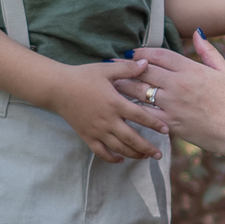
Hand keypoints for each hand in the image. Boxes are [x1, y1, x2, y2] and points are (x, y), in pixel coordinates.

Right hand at [49, 59, 169, 162]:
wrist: (58, 88)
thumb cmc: (82, 76)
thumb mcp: (106, 69)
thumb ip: (128, 69)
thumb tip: (147, 63)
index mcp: (115, 103)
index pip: (140, 117)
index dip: (155, 124)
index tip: (166, 130)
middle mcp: (107, 120)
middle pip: (131, 138)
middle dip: (147, 148)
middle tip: (159, 155)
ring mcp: (96, 130)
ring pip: (118, 148)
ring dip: (133, 154)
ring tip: (145, 157)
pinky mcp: (86, 136)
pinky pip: (100, 151)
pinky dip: (111, 158)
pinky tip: (120, 160)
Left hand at [114, 35, 224, 153]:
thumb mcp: (224, 70)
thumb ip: (208, 51)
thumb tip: (196, 32)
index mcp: (190, 69)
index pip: (159, 55)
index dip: (142, 52)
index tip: (131, 52)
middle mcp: (178, 84)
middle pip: (144, 71)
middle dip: (126, 67)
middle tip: (112, 65)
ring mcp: (172, 104)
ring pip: (139, 91)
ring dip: (123, 86)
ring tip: (110, 84)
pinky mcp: (170, 122)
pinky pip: (145, 114)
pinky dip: (133, 109)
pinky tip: (122, 107)